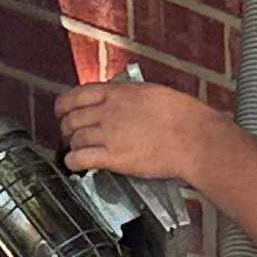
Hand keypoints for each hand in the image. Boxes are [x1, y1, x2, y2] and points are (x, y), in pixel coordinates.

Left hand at [55, 76, 239, 190]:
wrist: (194, 138)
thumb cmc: (183, 117)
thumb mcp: (152, 93)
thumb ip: (130, 96)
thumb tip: (121, 101)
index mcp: (118, 92)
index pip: (77, 95)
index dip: (64, 105)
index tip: (62, 111)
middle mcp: (109, 110)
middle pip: (71, 118)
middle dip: (66, 128)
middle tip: (70, 135)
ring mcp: (109, 134)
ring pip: (74, 138)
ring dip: (72, 145)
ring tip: (77, 151)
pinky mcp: (113, 157)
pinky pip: (80, 158)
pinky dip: (73, 162)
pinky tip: (76, 165)